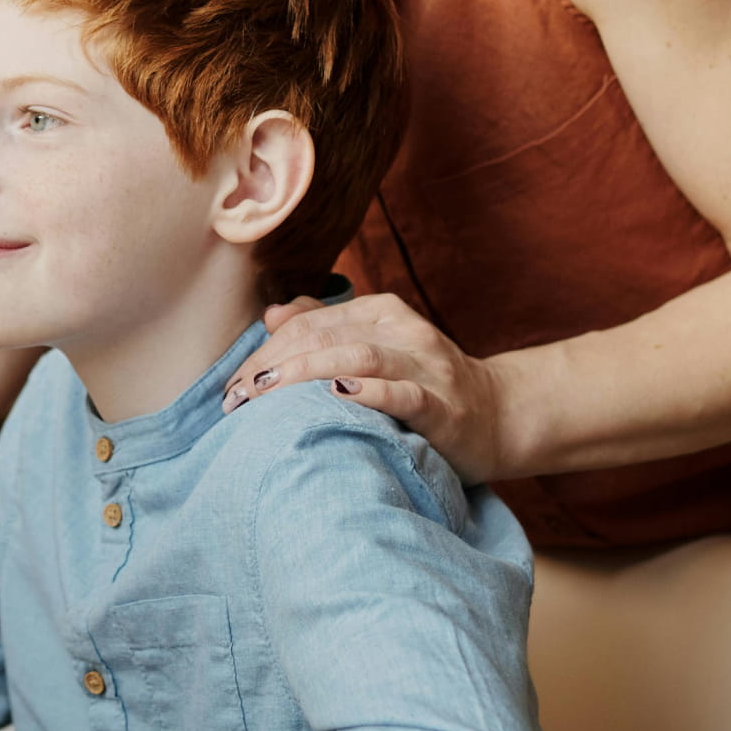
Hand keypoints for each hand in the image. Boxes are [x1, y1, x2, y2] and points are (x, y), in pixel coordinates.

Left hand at [225, 293, 512, 482]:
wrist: (499, 416)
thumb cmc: (423, 386)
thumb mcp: (375, 347)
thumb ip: (326, 327)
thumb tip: (273, 316)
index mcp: (381, 313)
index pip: (308, 322)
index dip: (264, 351)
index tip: (232, 387)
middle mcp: (403, 332)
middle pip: (325, 336)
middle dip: (274, 364)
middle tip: (237, 398)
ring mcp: (426, 368)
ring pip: (358, 356)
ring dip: (306, 372)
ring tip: (267, 392)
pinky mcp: (444, 407)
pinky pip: (404, 394)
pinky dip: (369, 392)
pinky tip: (338, 395)